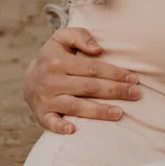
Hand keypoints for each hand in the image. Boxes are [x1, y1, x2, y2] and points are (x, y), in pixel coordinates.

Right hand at [23, 26, 139, 135]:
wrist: (28, 78)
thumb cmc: (54, 57)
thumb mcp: (62, 38)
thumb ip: (80, 36)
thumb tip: (98, 50)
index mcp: (58, 61)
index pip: (92, 68)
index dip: (114, 73)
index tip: (133, 79)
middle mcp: (52, 80)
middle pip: (89, 87)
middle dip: (115, 91)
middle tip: (136, 94)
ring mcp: (46, 98)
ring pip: (76, 106)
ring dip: (98, 111)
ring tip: (119, 113)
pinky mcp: (41, 114)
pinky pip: (51, 122)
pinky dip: (60, 126)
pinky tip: (74, 129)